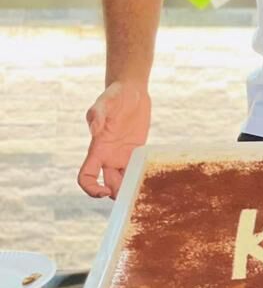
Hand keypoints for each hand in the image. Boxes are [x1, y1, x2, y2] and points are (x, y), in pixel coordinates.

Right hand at [77, 81, 150, 199]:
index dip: (91, 188)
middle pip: (107, 184)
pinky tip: (152, 182)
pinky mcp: (137, 151)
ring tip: (142, 193)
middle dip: (116, 195)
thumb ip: (98, 114)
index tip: (103, 192)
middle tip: (131, 197)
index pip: (86, 176)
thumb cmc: (115, 95)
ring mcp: (123, 155)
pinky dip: (141, 177)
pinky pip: (137, 169)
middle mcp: (108, 156)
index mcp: (97, 149)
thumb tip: (94, 129)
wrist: (132, 90)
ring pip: (123, 181)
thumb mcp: (106, 101)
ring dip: (129, 189)